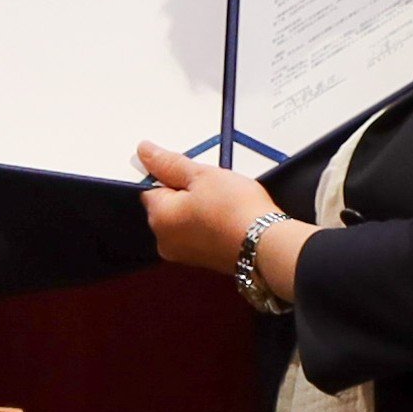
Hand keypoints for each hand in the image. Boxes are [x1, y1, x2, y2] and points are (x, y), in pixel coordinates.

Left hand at [136, 140, 296, 295]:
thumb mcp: (202, 175)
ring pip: (183, 218)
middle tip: (211, 184)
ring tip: (223, 199)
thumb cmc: (236, 210)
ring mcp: (184, 253)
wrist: (267, 245)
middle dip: (185, 191)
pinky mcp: (203, 259)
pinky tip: (227, 215)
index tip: (191, 170)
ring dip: (198, 206)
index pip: (149, 187)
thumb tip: (144, 152)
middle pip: (166, 204)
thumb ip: (169, 163)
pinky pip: (198, 232)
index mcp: (158, 218)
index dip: (170, 174)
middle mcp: (165, 240)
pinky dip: (208, 222)